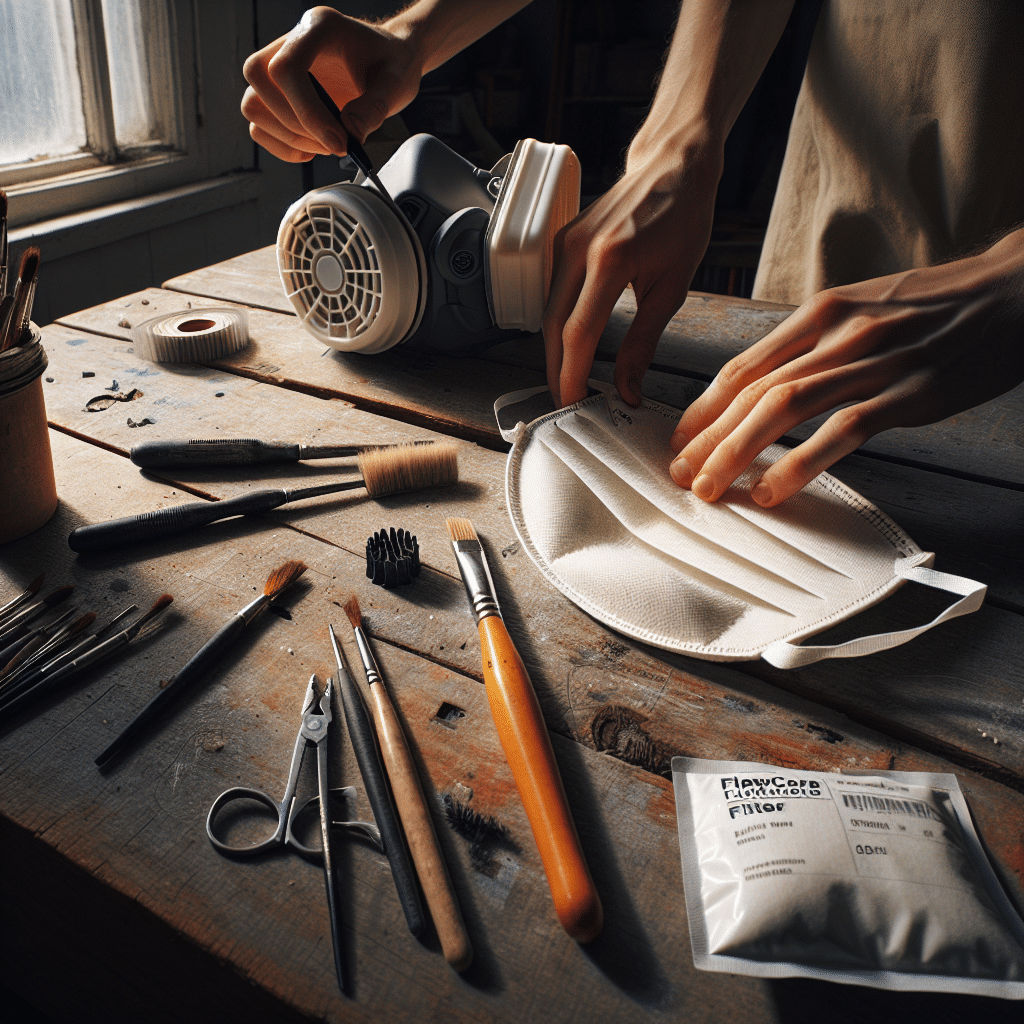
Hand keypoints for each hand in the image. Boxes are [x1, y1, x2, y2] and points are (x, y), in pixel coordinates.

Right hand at [241, 7, 421, 160]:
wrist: (391, 61)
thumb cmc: (391, 63)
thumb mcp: (395, 83)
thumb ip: (374, 109)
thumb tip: (348, 134)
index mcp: (318, 27)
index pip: (286, 66)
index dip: (307, 111)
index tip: (339, 141)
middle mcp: (291, 42)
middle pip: (259, 82)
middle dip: (296, 124)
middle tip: (336, 142)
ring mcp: (280, 67)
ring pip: (254, 105)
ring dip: (287, 137)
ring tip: (326, 145)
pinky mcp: (279, 94)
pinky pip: (259, 125)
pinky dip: (281, 144)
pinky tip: (311, 148)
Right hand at [543, 143, 721, 407]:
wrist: (673, 165)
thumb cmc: (682, 217)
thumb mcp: (672, 288)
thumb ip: (643, 344)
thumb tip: (626, 389)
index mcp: (610, 260)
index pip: (579, 333)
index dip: (572, 375)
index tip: (574, 404)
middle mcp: (579, 249)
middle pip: (553, 328)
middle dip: (557, 372)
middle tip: (567, 404)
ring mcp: (565, 243)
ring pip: (548, 313)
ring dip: (554, 352)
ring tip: (569, 383)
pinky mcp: (562, 241)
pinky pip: (552, 293)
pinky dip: (558, 325)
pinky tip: (569, 347)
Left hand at [669, 226, 1023, 505]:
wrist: (1012, 292)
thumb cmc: (933, 308)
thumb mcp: (862, 310)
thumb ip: (812, 347)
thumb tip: (763, 391)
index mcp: (820, 313)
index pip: (743, 365)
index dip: (702, 407)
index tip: (678, 438)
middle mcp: (838, 334)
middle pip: (753, 390)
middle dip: (707, 436)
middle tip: (680, 472)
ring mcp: (873, 362)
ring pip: (785, 408)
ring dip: (737, 451)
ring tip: (709, 487)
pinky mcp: (908, 393)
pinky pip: (841, 432)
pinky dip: (800, 462)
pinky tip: (773, 489)